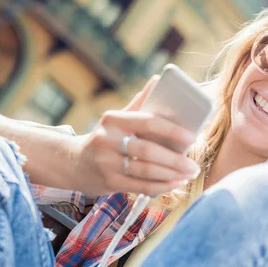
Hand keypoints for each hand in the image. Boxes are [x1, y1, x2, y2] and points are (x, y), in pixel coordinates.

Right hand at [75, 76, 200, 196]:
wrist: (73, 163)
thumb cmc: (105, 138)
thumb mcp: (117, 119)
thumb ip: (139, 103)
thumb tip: (157, 80)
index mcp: (113, 120)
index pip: (147, 122)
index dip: (172, 130)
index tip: (192, 137)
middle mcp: (106, 140)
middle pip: (148, 151)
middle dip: (175, 160)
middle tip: (193, 165)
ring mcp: (106, 163)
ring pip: (145, 171)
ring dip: (171, 174)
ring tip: (188, 174)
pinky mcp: (108, 183)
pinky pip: (140, 186)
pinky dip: (161, 186)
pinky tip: (175, 184)